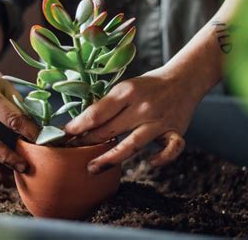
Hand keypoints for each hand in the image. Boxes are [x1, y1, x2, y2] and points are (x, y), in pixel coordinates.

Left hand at [65, 68, 199, 174]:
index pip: (97, 113)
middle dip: (88, 143)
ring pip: (133, 145)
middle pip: (109, 130)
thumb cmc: (148, 86)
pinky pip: (171, 149)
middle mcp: (143, 107)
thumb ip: (108, 105)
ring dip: (111, 158)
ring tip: (92, 168)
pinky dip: (162, 158)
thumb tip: (81, 125)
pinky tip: (150, 162)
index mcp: (127, 92)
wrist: (183, 79)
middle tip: (72, 153)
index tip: (64, 136)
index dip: (78, 126)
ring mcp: (160, 121)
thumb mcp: (125, 87)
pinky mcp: (176, 131)